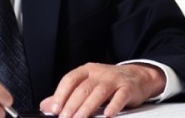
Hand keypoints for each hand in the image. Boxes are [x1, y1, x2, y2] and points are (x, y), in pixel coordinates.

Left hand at [39, 63, 164, 117]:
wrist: (137, 76)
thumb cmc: (109, 82)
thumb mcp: (87, 84)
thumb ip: (67, 95)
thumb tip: (46, 105)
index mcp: (87, 70)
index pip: (70, 80)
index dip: (60, 94)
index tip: (54, 109)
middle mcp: (99, 73)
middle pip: (82, 89)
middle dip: (71, 106)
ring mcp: (114, 79)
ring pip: (99, 93)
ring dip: (87, 107)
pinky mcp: (128, 88)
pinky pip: (120, 97)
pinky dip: (113, 106)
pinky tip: (107, 115)